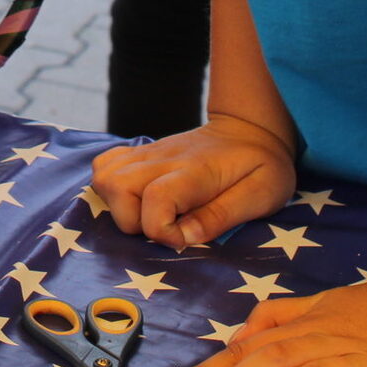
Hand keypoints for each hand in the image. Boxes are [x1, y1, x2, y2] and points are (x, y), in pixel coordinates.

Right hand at [92, 113, 297, 248]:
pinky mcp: (140, 153)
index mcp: (195, 171)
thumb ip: (221, 216)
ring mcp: (148, 153)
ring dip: (117, 206)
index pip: (157, 199)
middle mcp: (163, 158)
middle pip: (117, 187)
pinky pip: (104, 166)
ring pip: (104, 177)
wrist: (250, 128)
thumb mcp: (261, 194)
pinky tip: (135, 200)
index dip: (162, 231)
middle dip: (132, 221)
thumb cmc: (262, 166)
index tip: (184, 239)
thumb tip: (184, 237)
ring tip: (147, 217)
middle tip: (164, 228)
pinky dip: (110, 188)